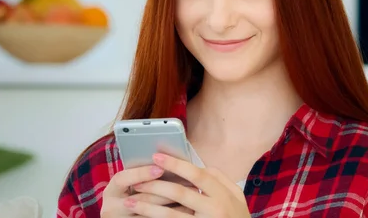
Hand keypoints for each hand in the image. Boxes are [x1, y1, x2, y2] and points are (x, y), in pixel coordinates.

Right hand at [101, 164, 193, 216]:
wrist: (120, 217)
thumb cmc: (128, 196)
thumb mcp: (127, 186)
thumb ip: (139, 175)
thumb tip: (164, 160)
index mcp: (111, 192)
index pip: (122, 179)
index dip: (140, 173)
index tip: (160, 168)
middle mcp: (113, 209)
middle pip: (141, 198)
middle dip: (166, 188)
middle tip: (187, 179)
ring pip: (152, 213)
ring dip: (175, 202)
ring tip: (192, 192)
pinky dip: (174, 214)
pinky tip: (187, 207)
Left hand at [122, 153, 250, 216]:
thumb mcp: (237, 198)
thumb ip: (219, 179)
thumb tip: (197, 166)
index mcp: (224, 195)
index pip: (196, 175)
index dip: (175, 164)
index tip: (155, 156)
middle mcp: (215, 210)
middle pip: (179, 194)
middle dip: (155, 185)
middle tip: (136, 180)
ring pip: (170, 215)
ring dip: (147, 207)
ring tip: (130, 201)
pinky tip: (140, 217)